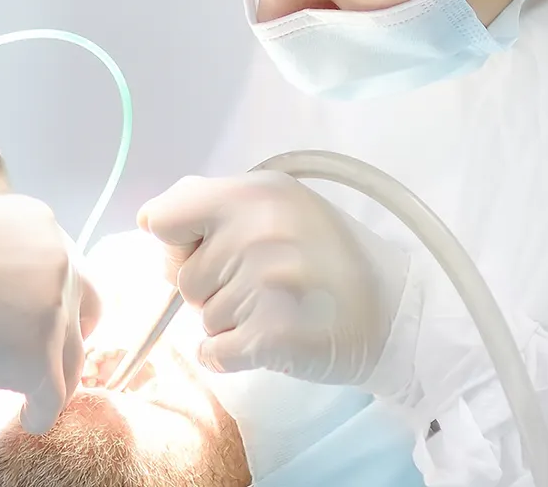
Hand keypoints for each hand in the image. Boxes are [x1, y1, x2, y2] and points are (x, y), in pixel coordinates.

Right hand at [0, 193, 102, 432]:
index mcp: (38, 224)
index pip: (63, 270)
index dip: (51, 302)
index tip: (35, 323)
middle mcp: (57, 261)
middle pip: (81, 311)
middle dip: (63, 336)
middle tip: (43, 357)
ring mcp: (51, 310)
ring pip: (69, 359)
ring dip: (52, 378)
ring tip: (33, 396)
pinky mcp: (36, 357)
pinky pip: (52, 396)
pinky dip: (41, 411)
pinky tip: (28, 418)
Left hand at [138, 172, 410, 388]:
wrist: (397, 312)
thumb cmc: (329, 258)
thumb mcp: (279, 204)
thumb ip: (214, 205)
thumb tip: (150, 222)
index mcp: (254, 192)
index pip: (164, 219)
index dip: (177, 243)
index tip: (206, 250)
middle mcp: (258, 230)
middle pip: (183, 279)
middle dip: (213, 290)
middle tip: (265, 285)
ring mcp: (266, 282)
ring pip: (202, 319)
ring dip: (231, 323)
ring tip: (279, 308)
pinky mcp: (274, 333)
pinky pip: (214, 353)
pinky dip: (231, 356)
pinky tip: (269, 340)